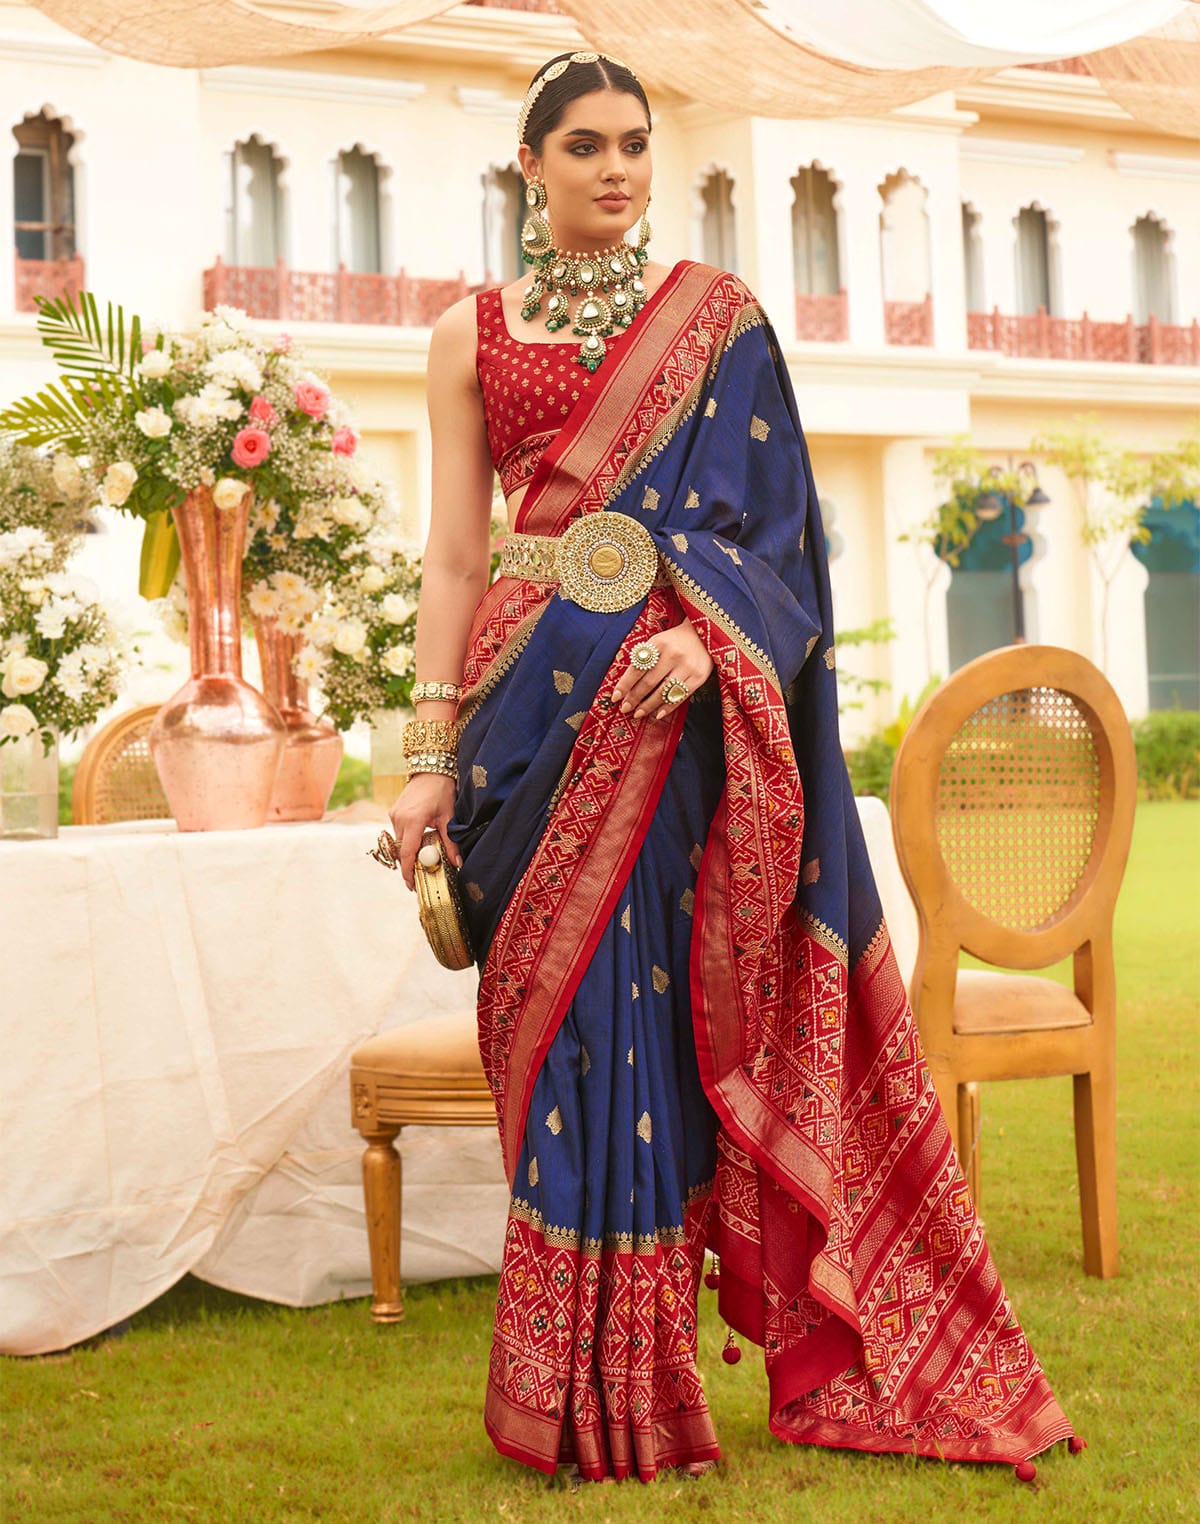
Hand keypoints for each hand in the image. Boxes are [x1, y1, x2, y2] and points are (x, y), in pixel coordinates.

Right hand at [388, 772, 460, 890]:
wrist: (431, 769)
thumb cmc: (442, 791)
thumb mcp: (449, 817)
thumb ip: (451, 842)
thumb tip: (458, 863)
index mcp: (413, 820)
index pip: (407, 853)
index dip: (408, 872)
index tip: (412, 885)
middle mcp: (399, 818)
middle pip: (400, 851)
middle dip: (408, 865)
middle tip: (419, 877)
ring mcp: (394, 814)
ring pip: (398, 843)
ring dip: (408, 852)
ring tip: (421, 860)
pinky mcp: (393, 812)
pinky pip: (398, 833)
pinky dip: (406, 841)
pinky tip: (418, 842)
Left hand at [612, 617, 713, 721]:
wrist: (703, 635)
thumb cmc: (674, 641)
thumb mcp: (657, 642)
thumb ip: (644, 659)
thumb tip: (626, 686)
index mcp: (659, 644)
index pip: (637, 668)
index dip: (625, 685)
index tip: (616, 697)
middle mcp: (674, 655)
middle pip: (649, 682)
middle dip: (635, 698)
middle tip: (625, 708)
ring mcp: (688, 667)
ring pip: (664, 692)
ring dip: (648, 706)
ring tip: (638, 714)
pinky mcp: (699, 677)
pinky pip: (680, 697)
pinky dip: (667, 707)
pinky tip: (657, 714)